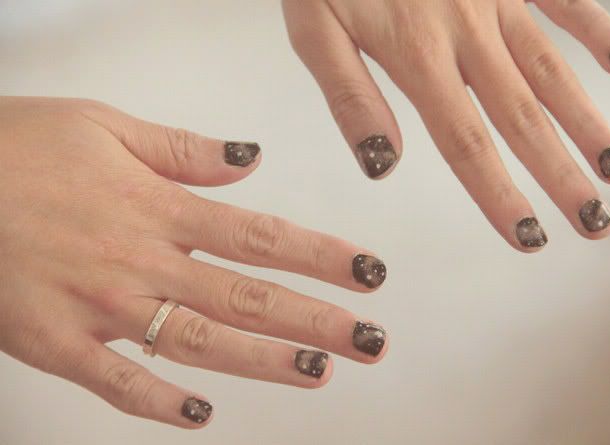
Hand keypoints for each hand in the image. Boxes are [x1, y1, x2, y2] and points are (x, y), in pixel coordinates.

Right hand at [0, 97, 388, 427]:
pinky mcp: (55, 344)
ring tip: (319, 372)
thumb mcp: (104, 125)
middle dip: (316, 319)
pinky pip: (117, 385)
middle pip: (248, 297)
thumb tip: (251, 160)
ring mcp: (101, 309)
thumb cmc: (16, 147)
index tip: (369, 273)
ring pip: (201, 343)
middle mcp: (142, 263)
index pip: (262, 237)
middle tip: (370, 338)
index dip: (323, 256)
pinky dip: (159, 407)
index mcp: (158, 208)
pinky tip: (201, 419)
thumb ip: (184, 150)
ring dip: (265, 361)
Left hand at [283, 0, 609, 250]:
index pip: (465, 142)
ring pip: (551, 70)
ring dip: (586, 122)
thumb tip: (382, 166)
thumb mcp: (314, 30)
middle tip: (592, 222)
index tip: (528, 236)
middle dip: (560, 176)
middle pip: (521, 118)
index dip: (498, 194)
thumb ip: (350, 97)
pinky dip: (594, 29)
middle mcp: (466, 33)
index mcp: (417, 55)